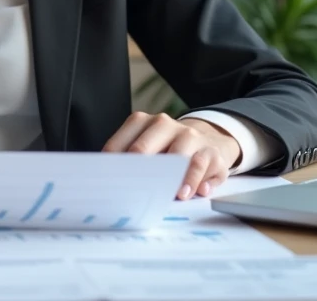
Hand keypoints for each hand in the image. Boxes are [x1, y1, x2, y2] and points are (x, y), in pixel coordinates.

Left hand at [102, 112, 240, 199]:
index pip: (119, 144)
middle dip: (135, 171)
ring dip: (169, 178)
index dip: (111, 167)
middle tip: (130, 191)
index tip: (107, 185)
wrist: (209, 140)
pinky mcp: (210, 150)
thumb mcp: (150, 148)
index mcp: (141, 122)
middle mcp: (162, 124)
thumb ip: (132, 161)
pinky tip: (189, 193)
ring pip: (175, 154)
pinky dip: (193, 180)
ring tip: (168, 195)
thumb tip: (111, 183)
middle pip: (143, 148)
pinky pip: (200, 164)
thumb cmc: (170, 149)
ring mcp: (188, 135)